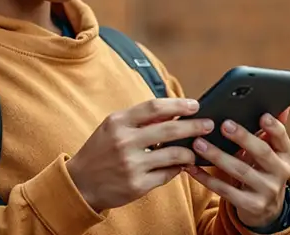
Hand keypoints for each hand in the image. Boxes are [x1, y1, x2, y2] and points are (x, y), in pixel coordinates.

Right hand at [67, 98, 214, 212]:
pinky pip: (168, 174)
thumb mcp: (112, 128)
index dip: (178, 104)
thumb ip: (139, 120)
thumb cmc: (100, 151)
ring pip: (174, 154)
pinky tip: (180, 166)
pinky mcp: (138, 185)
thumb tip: (172, 112)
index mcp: (117, 122)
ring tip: (195, 151)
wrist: (80, 183)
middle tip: (209, 125)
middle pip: (170, 129)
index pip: (154, 107)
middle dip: (195, 126)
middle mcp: (124, 141)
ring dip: (190, 152)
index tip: (195, 105)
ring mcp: (131, 164)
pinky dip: (178, 169)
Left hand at [185, 109, 289, 228]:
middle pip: (262, 153)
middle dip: (243, 138)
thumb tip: (283, 104)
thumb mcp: (271, 152)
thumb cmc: (261, 169)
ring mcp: (266, 191)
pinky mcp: (250, 205)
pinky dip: (206, 178)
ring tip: (198, 143)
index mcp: (284, 155)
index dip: (274, 128)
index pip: (282, 139)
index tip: (262, 115)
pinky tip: (190, 167)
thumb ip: (272, 130)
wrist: (265, 209)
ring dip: (218, 156)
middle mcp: (280, 173)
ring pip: (240, 171)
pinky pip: (225, 191)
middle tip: (223, 124)